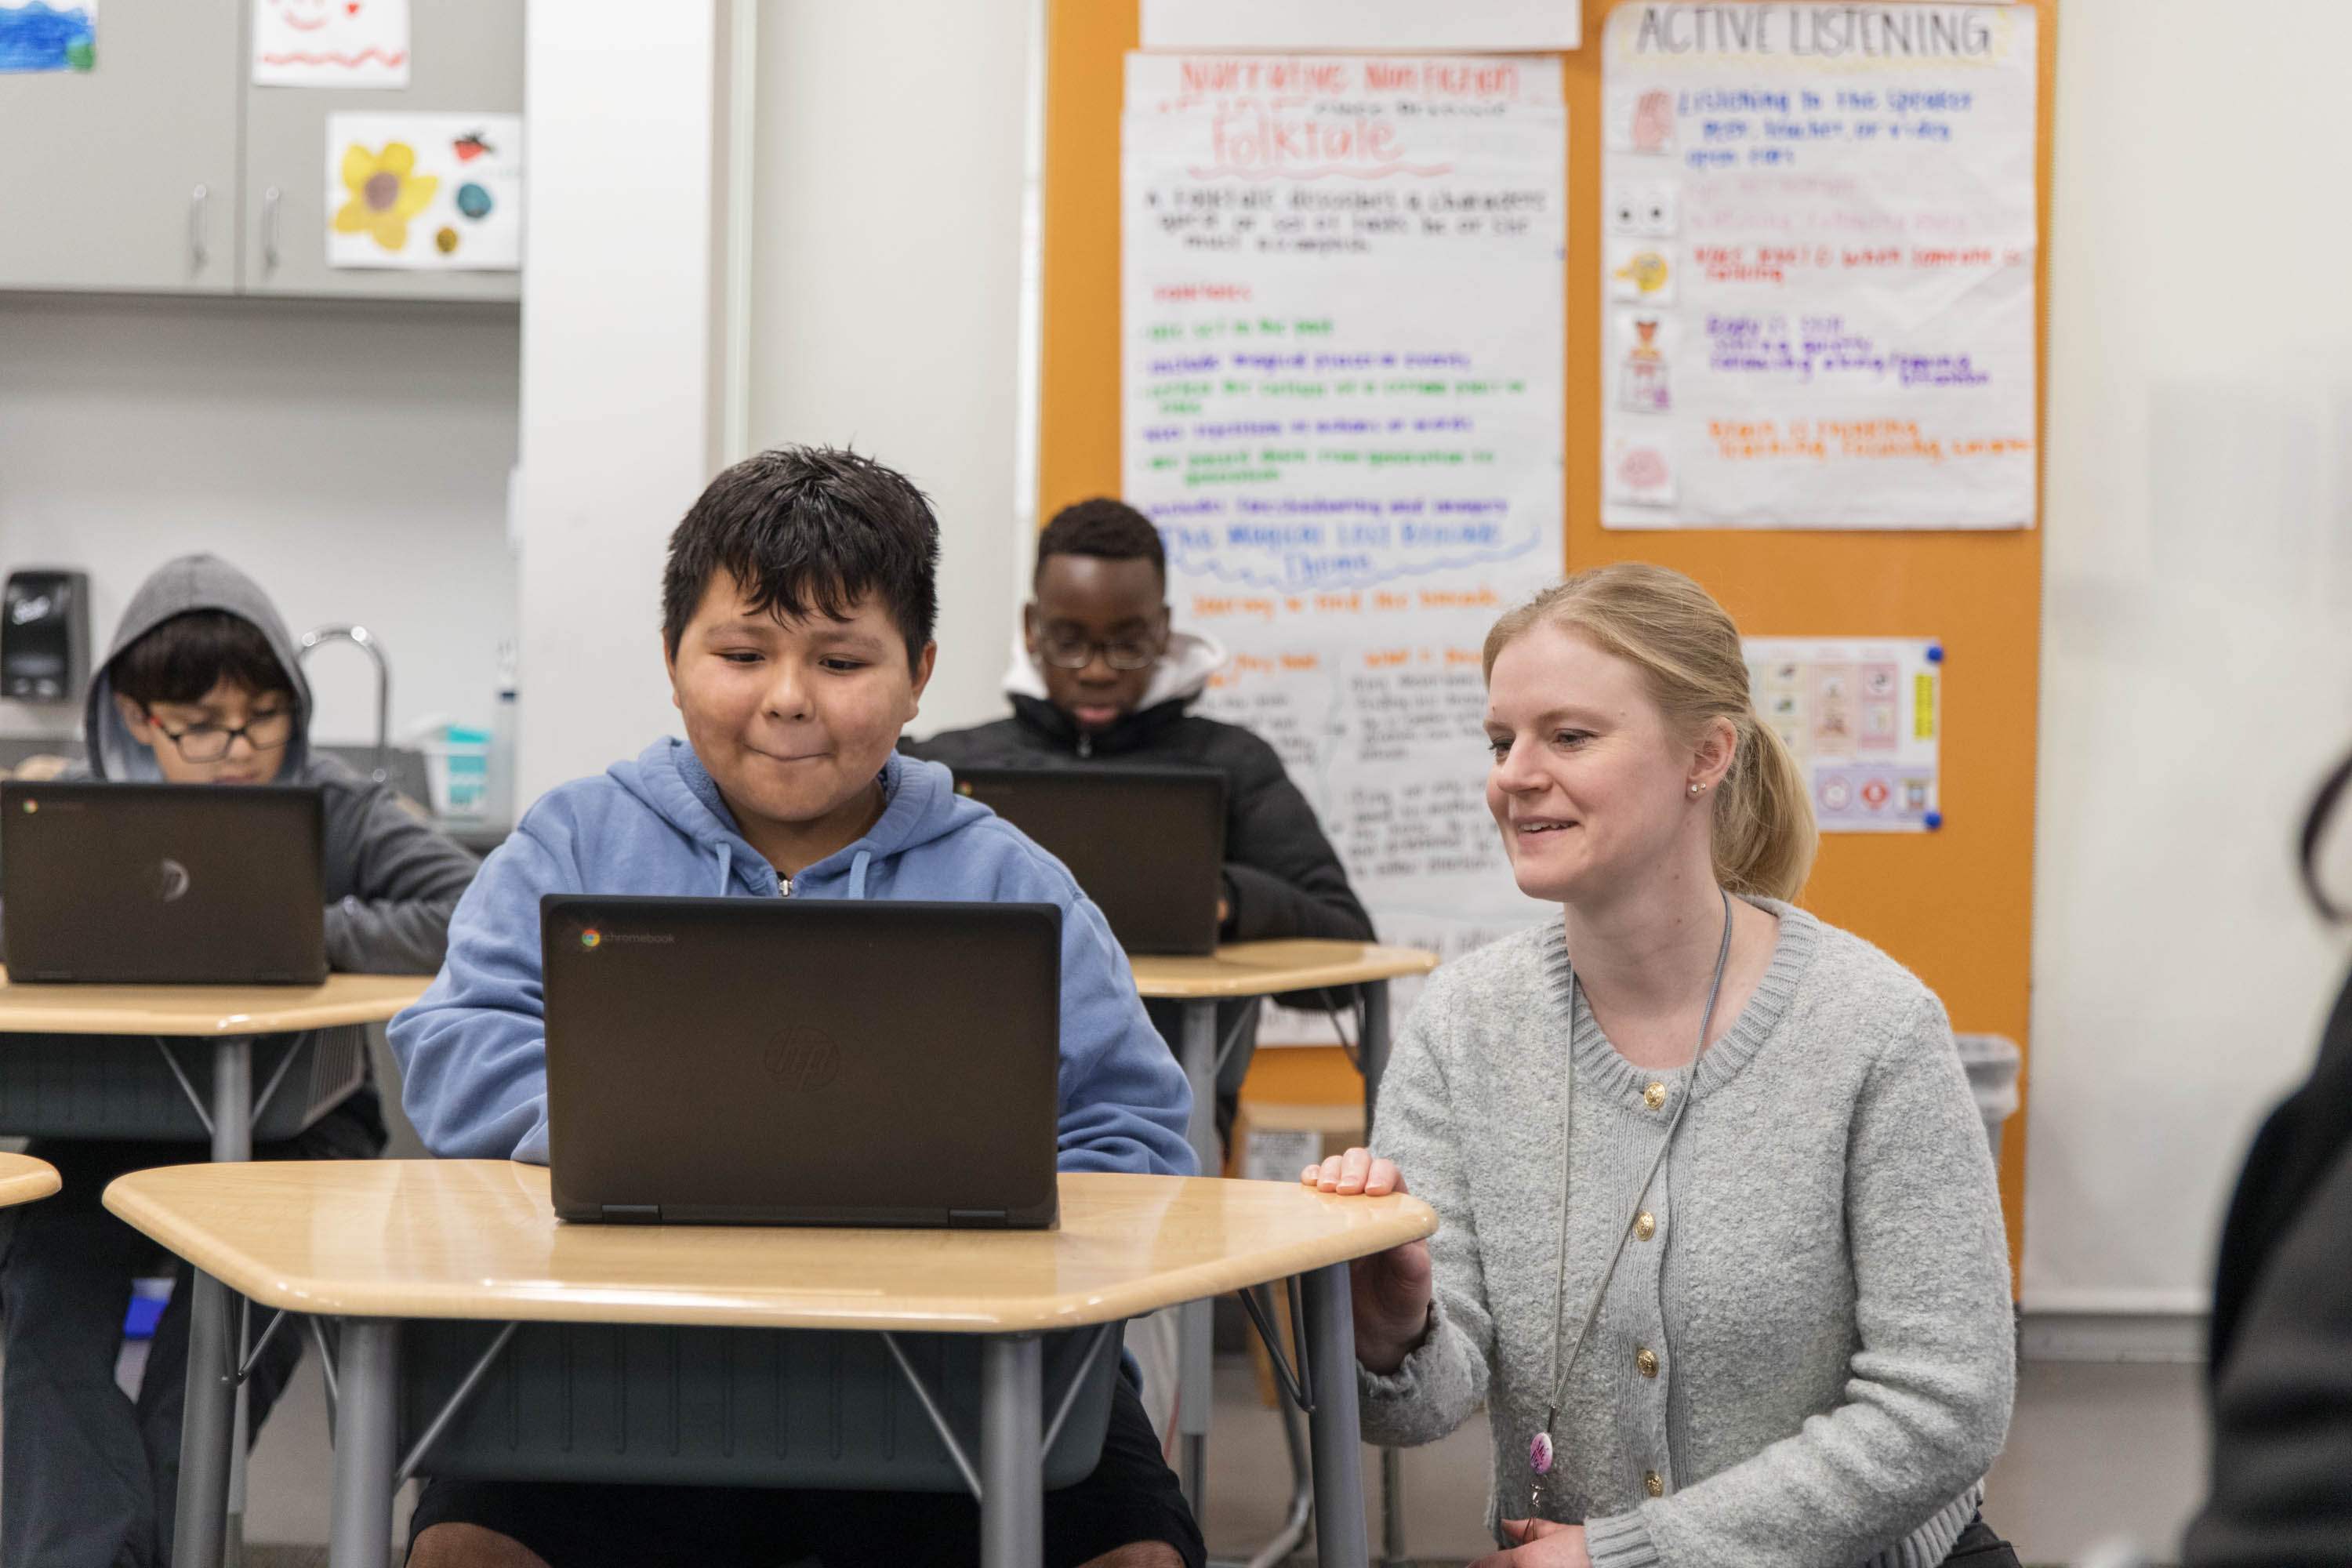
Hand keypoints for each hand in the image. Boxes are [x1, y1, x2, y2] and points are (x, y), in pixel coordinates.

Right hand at [1302, 1147, 1430, 1372]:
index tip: (1370, 1191)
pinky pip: (1312, 1194)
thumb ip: (1410, 1256)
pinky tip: (1304, 1186)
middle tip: (1341, 1188)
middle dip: (1349, 1167)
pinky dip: (1307, 1183)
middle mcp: (1371, 1203)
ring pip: (1335, 1171)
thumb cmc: (1402, 1299)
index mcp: (1400, 1209)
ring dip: (1327, 1170)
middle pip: (1360, 1163)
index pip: (1390, 1174)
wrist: (1378, 1330)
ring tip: (1322, 1188)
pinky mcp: (1322, 1224)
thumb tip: (1395, 1228)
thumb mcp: (1414, 1279)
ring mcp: (1344, 1211)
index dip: (1378, 1173)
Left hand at [1470, 1520, 1590, 1567]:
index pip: (1487, 1565)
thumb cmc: (1587, 1547)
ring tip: (1528, 1562)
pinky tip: (1540, 1567)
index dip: (1478, 1565)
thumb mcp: (1554, 1532)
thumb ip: (1527, 1529)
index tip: (1474, 1566)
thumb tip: (1507, 1525)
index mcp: (1524, 1561)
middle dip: (1497, 1567)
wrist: (1609, 1560)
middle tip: (1503, 1561)